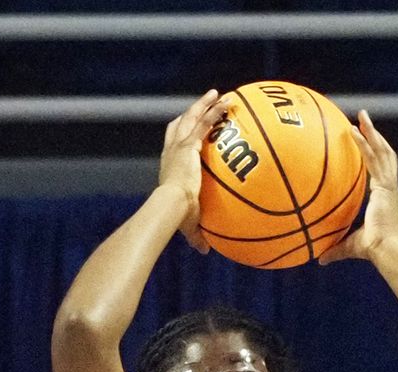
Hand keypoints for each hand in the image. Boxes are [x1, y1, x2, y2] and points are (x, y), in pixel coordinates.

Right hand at [158, 89, 227, 254]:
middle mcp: (172, 151)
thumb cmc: (176, 216)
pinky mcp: (189, 145)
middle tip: (205, 103)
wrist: (171, 206)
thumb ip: (197, 235)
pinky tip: (228, 103)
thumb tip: (205, 252)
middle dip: (193, 112)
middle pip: (180, 123)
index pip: (173, 143)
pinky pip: (205, 123)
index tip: (188, 127)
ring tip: (220, 95)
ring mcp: (180, 146)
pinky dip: (215, 111)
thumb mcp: (188, 224)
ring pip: (193, 117)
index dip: (180, 133)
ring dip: (206, 104)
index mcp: (170, 165)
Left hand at [319, 109, 397, 264]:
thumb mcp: (349, 245)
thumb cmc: (371, 249)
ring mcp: (388, 184)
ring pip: (382, 151)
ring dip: (372, 132)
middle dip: (375, 134)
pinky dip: (365, 143)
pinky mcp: (385, 185)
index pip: (379, 169)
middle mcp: (388, 187)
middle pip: (384, 153)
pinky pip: (373, 158)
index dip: (373, 153)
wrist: (385, 249)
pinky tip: (354, 131)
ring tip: (362, 116)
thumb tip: (320, 260)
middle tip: (363, 118)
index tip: (363, 140)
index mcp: (383, 196)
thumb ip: (334, 249)